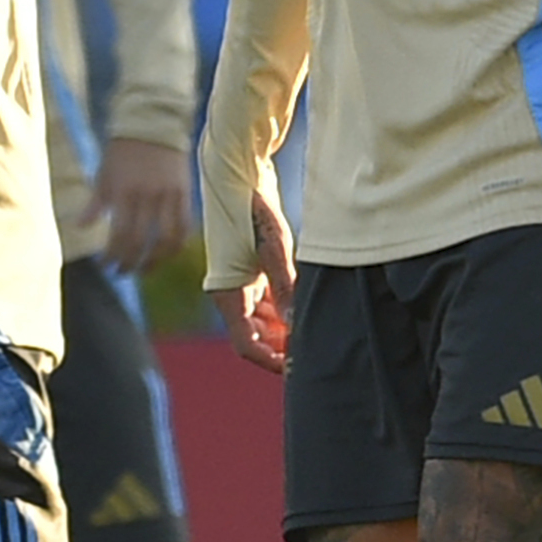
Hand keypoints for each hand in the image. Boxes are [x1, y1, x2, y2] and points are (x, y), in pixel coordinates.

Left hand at [94, 138, 193, 272]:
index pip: (120, 235)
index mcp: (124, 192)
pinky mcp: (185, 192)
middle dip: (131, 262)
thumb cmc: (122, 153)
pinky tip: (165, 253)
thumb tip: (79, 227)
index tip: (106, 264)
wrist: (153, 125)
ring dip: (156, 260)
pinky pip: (185, 227)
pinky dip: (176, 245)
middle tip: (122, 271)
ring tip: (144, 269)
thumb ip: (94, 204)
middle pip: (142, 241)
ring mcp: (169, 195)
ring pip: (168, 239)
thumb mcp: (103, 175)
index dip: (113, 255)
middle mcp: (148, 195)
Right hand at [222, 185, 296, 375]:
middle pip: (256, 336)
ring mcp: (241, 284)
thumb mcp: (274, 250)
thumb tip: (297, 326)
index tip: (298, 367)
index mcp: (227, 295)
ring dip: (285, 328)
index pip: (246, 345)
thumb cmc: (252, 210)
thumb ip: (286, 290)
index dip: (271, 360)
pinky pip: (268, 302)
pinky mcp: (252, 272)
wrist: (237, 174)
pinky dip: (285, 309)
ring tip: (314, 330)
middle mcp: (231, 294)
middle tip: (314, 349)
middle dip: (282, 346)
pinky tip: (305, 307)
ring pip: (263, 321)